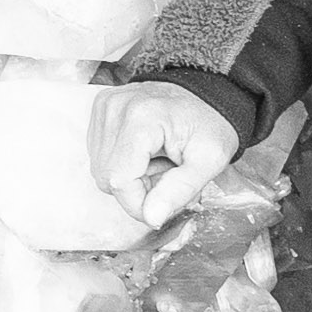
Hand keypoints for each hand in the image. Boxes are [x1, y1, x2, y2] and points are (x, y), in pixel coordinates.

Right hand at [88, 82, 243, 228]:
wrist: (208, 94)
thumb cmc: (211, 124)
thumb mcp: (209, 161)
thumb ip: (180, 191)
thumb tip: (151, 217)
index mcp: (142, 118)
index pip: (119, 181)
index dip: (139, 204)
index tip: (165, 203)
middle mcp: (115, 107)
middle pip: (107, 177)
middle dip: (137, 188)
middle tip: (167, 173)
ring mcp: (105, 106)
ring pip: (101, 169)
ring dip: (130, 176)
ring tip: (158, 159)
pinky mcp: (101, 109)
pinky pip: (100, 155)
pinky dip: (123, 162)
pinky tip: (145, 151)